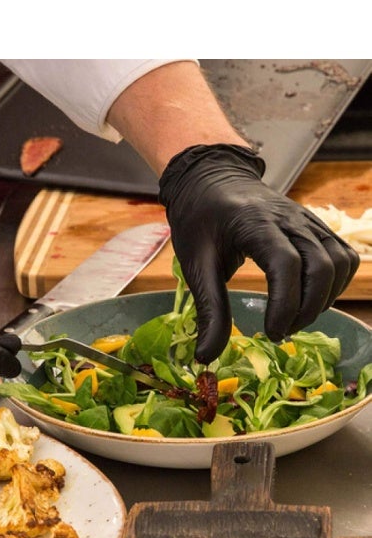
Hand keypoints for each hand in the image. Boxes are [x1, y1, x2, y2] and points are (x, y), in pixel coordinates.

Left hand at [158, 144, 359, 362]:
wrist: (211, 180)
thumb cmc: (200, 221)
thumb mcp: (195, 264)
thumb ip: (208, 310)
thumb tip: (206, 357)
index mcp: (255, 224)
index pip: (286, 264)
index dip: (285, 303)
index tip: (270, 332)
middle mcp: (290, 219)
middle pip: (321, 266)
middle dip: (307, 309)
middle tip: (280, 333)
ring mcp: (307, 220)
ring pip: (338, 261)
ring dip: (323, 299)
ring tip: (293, 319)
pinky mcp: (316, 226)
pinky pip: (342, 255)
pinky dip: (335, 283)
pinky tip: (310, 300)